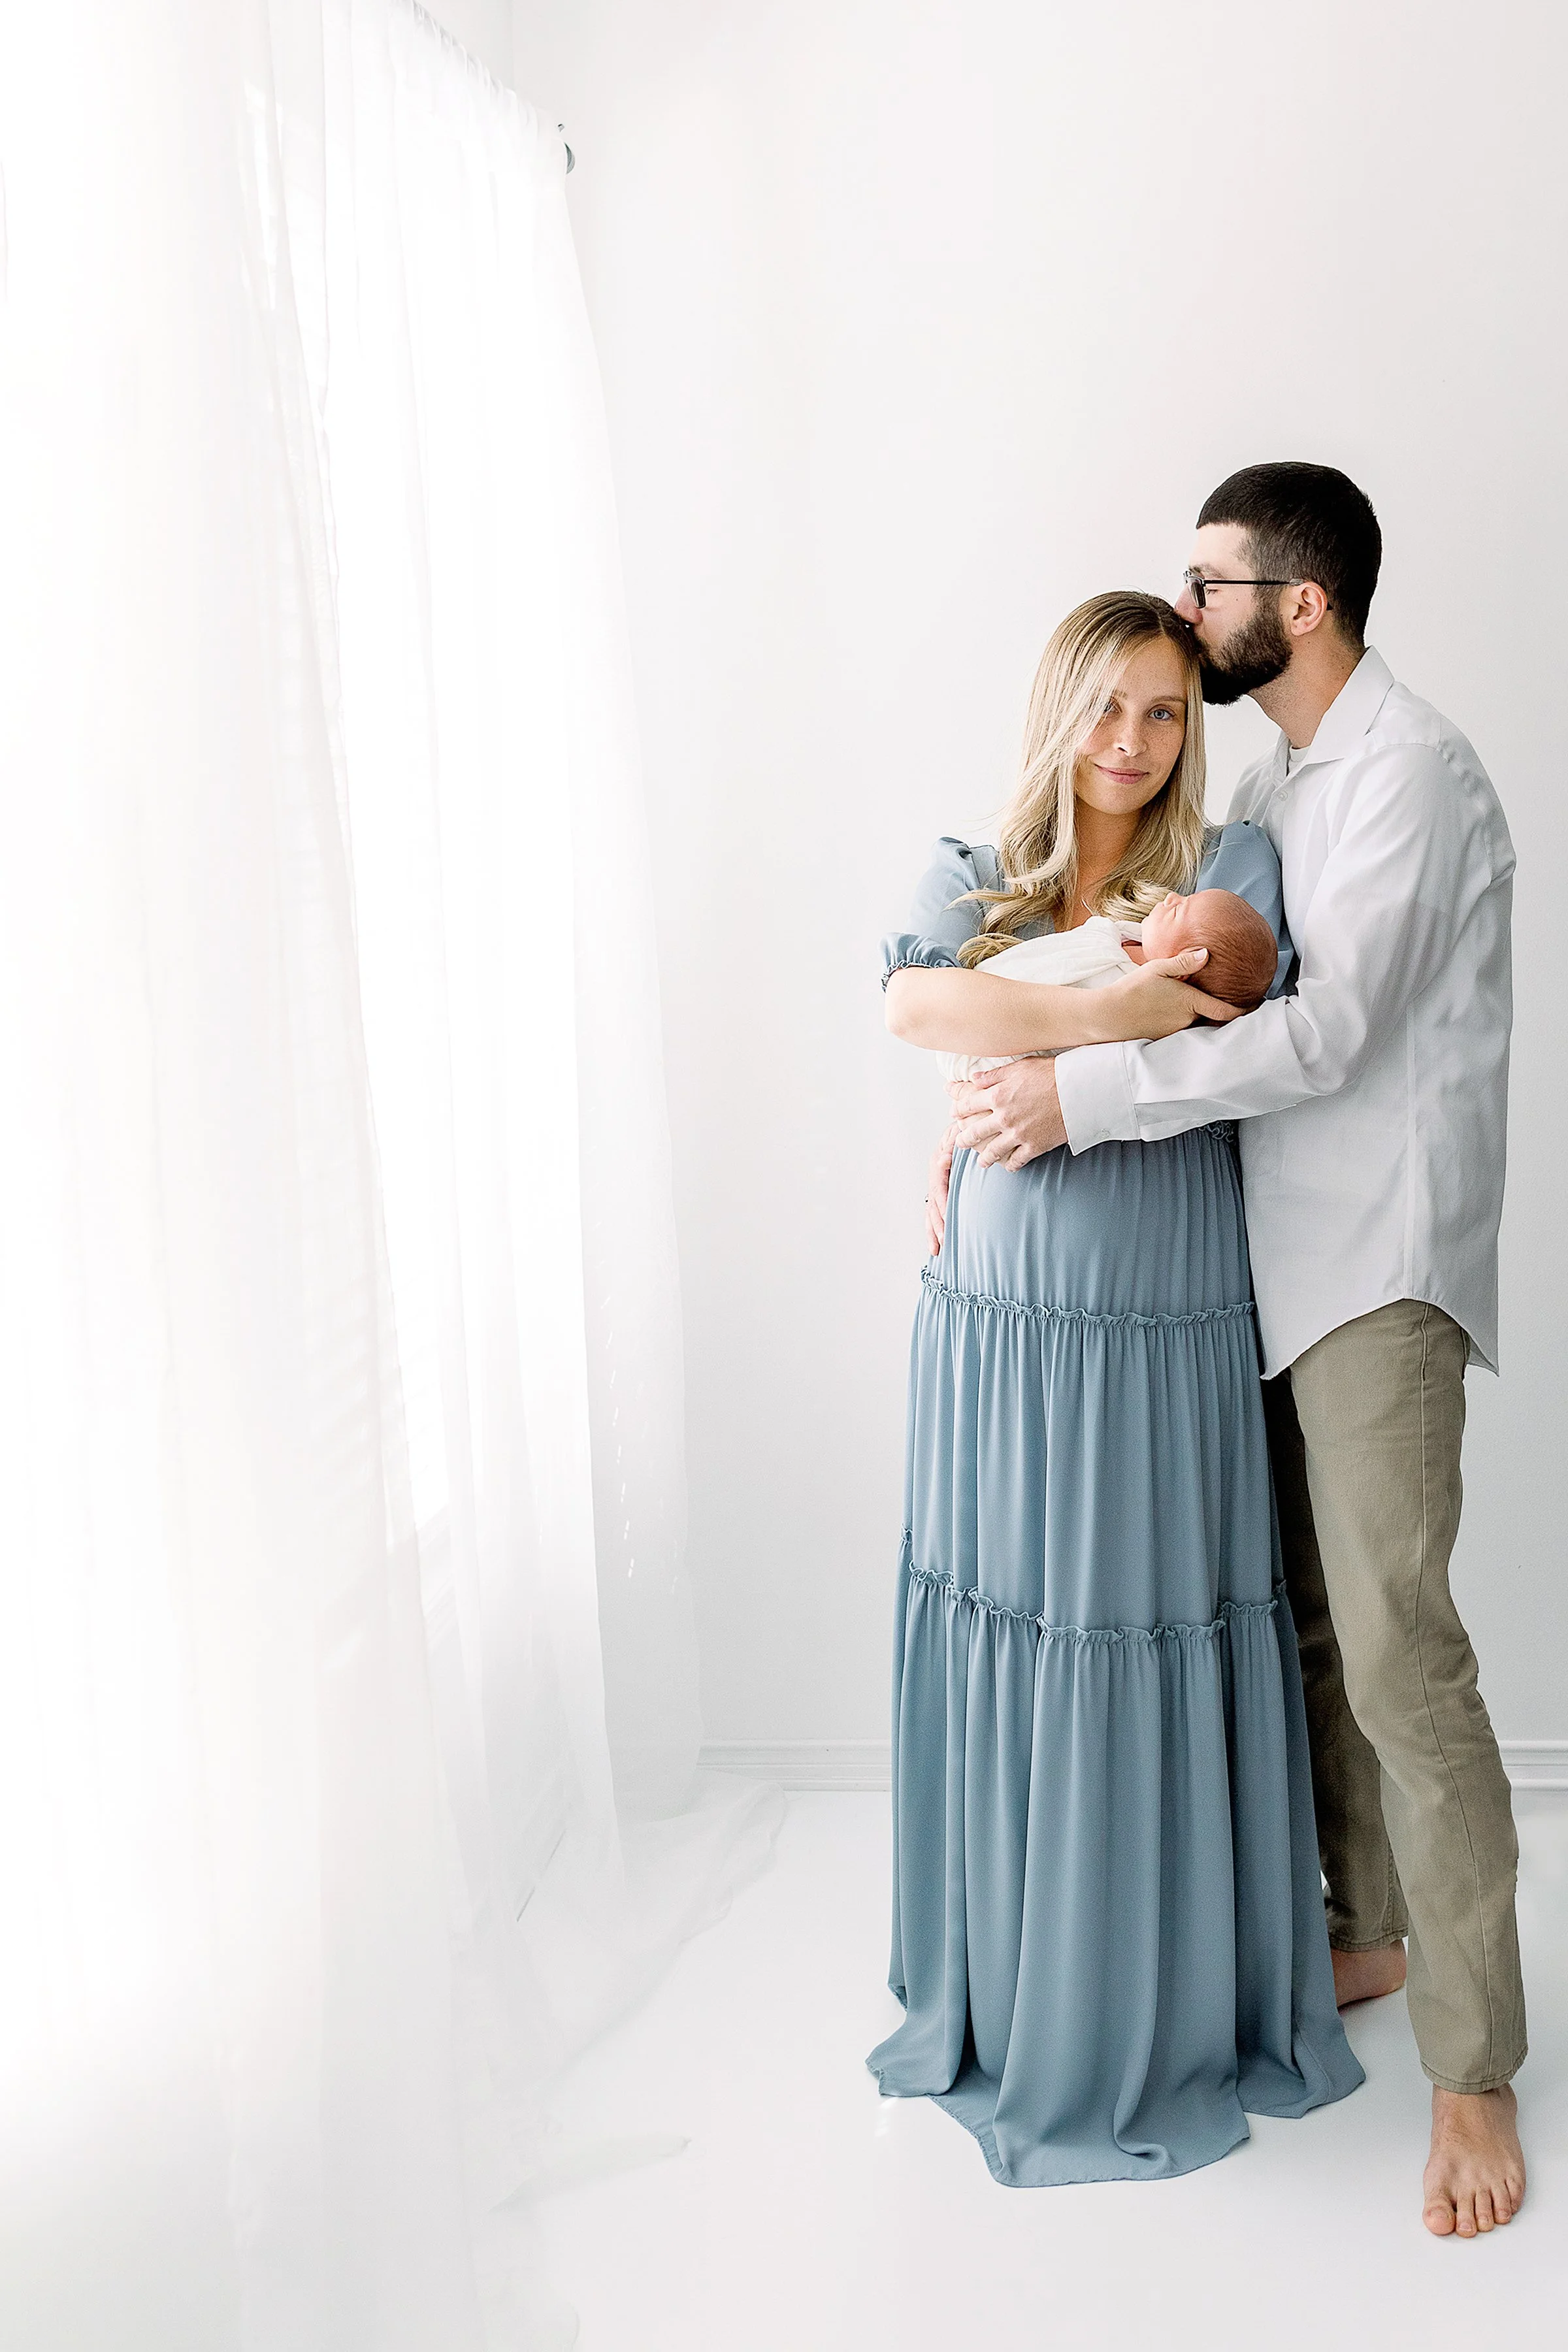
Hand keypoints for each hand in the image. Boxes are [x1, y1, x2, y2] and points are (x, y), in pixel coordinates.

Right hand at [925, 1125, 955, 1254]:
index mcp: (939, 1160)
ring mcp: (938, 1184)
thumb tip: (944, 1159)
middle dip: (937, 1224)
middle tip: (943, 1241)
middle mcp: (935, 1175)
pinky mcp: (943, 1192)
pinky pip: (936, 1213)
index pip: (938, 1185)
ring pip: (931, 1212)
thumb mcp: (960, 1131)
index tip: (947, 1216)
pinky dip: (935, 1229)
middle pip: (932, 1203)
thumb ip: (954, 1142)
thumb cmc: (967, 1129)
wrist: (969, 1126)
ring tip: (936, 1249)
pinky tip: (937, 1246)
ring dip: (934, 1231)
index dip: (942, 1202)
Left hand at [948, 1056, 1067, 1169]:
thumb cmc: (1050, 1074)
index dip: (958, 1109)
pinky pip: (1016, 1161)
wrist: (1077, 1090)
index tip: (954, 1113)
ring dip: (983, 1159)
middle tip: (959, 1142)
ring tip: (980, 1162)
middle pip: (975, 1132)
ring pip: (992, 1152)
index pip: (968, 1104)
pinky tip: (1007, 1167)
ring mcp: (1018, 1134)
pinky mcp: (1033, 1146)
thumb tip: (974, 1078)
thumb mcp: (1019, 1067)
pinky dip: (1010, 1166)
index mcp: (997, 1095)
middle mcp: (1003, 1117)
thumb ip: (994, 1075)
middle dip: (964, 1138)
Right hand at [1092, 948, 1243, 1038]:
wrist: (1109, 1015)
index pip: (1225, 1011)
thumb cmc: (1133, 988)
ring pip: (1194, 1022)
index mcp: (1190, 1001)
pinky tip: (1169, 1012)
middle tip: (1228, 1001)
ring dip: (1197, 1015)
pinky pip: (1180, 1028)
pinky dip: (1181, 1021)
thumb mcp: (1158, 968)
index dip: (1243, 1011)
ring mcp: (1175, 1031)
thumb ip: (1184, 962)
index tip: (1254, 1007)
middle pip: (1210, 1017)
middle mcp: (1186, 1020)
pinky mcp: (1164, 1038)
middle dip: (1218, 1011)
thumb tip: (1207, 954)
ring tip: (1192, 1003)